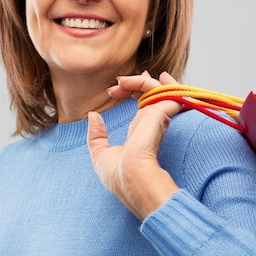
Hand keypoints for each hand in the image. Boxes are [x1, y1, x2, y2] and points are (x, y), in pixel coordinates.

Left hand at [87, 71, 182, 220]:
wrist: (131, 179)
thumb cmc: (119, 176)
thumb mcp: (101, 155)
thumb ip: (97, 135)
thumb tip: (93, 115)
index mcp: (142, 134)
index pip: (144, 107)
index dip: (134, 92)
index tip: (116, 88)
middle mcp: (153, 124)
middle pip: (153, 95)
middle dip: (138, 82)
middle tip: (119, 81)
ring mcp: (158, 117)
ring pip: (157, 88)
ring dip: (140, 80)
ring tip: (122, 80)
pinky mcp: (161, 112)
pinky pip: (162, 90)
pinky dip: (154, 82)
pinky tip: (141, 76)